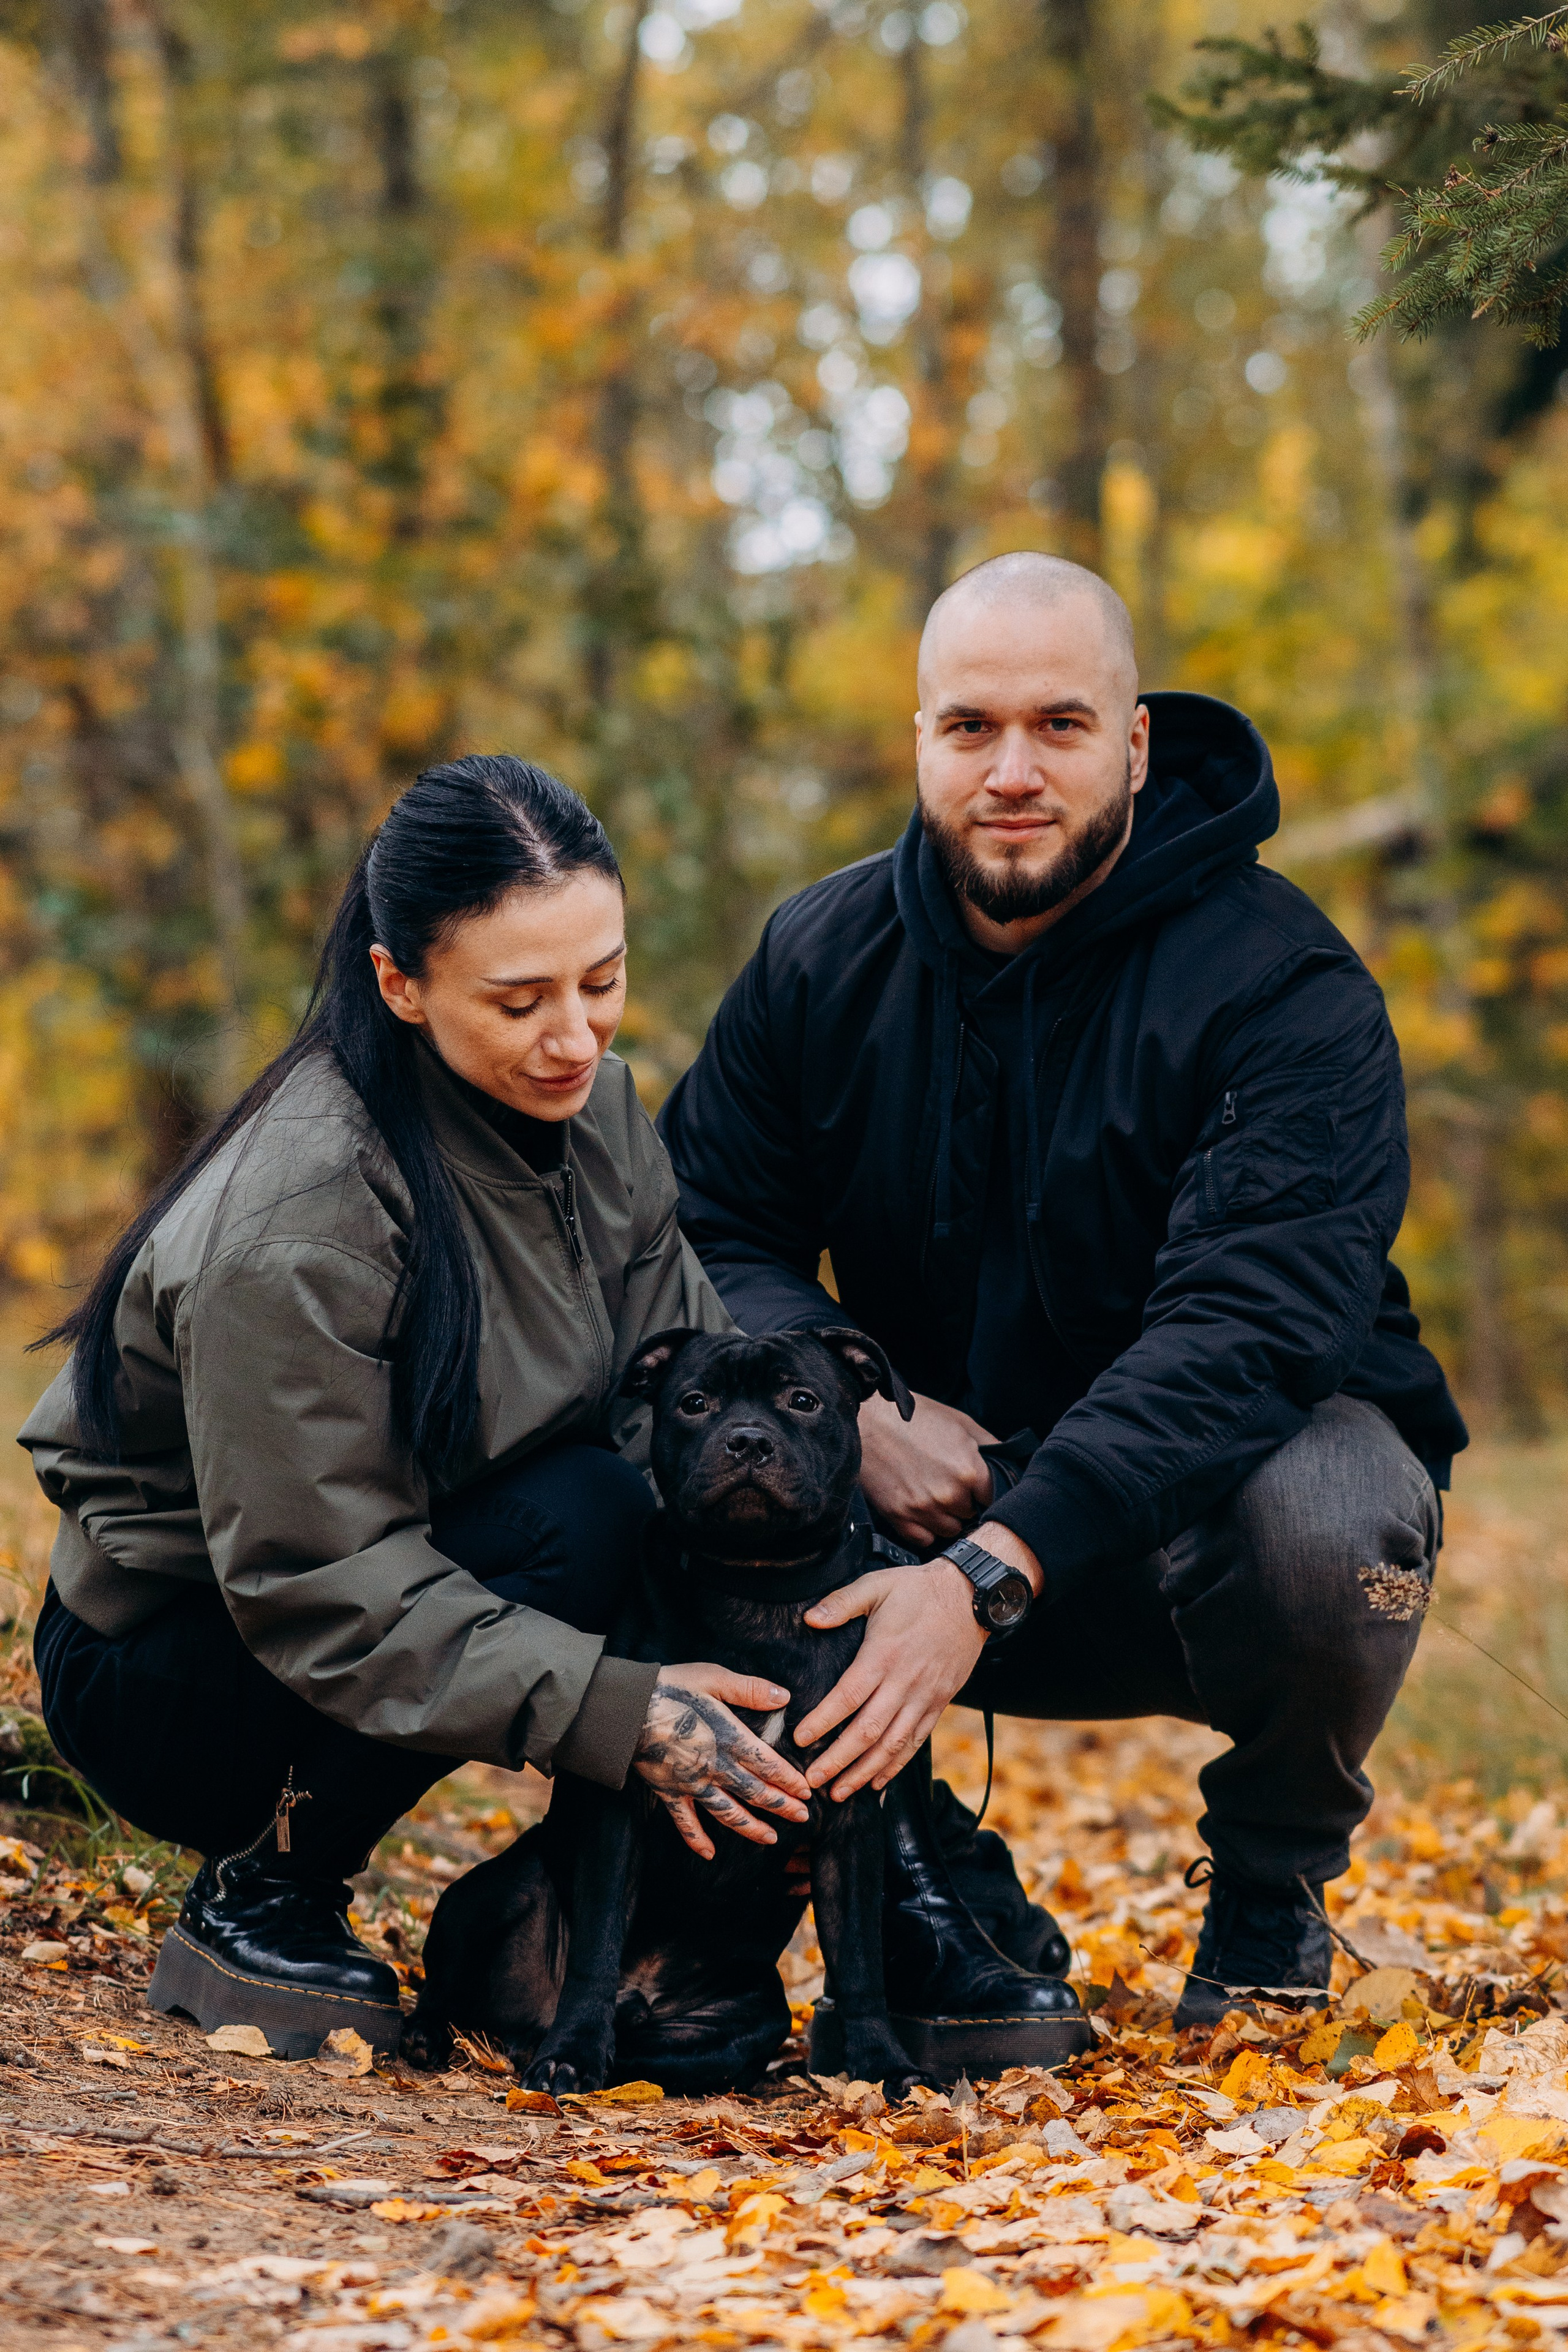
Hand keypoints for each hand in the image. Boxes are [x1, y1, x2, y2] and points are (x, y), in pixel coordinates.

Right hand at [632, 1663, 810, 1860]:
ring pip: (728, 1813)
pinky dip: (696, 1839)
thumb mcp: (714, 1678)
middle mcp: (715, 1767)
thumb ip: (751, 1690)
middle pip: (755, 1793)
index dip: (790, 1781)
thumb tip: (785, 1697)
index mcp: (730, 1738)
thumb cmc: (671, 1688)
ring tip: (771, 1839)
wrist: (624, 1709)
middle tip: (803, 1818)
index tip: (807, 1792)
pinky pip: (685, 1822)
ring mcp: (692, 1784)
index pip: (769, 1766)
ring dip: (751, 1828)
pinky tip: (709, 1854)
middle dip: (781, 1807)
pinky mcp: (669, 1792)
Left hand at [794, 1524, 1042, 1800]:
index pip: (847, 1697)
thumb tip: (809, 1620)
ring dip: (864, 1771)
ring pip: (892, 1744)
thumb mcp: (876, 1585)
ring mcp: (924, 1697)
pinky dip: (896, 1765)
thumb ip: (841, 1603)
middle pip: (868, 1731)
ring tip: (840, 1792)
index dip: (822, 1722)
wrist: (970, 1597)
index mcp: (883, 1655)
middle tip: (813, 1781)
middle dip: (838, 1760)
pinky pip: (916, 1741)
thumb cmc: (917, 1590)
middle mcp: (904, 1682)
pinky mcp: (939, 1704)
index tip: (800, 1739)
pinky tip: (877, 1781)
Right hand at [857, 1389, 995, 1548]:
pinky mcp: (899, 1518)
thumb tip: (1010, 1461)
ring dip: (945, 1517)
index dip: (981, 1491)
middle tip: (947, 1484)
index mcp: (970, 1471)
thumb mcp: (961, 1422)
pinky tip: (919, 1508)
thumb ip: (990, 1445)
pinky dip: (925, 1529)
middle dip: (963, 1502)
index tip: (972, 1485)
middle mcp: (950, 1495)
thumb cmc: (914, 1417)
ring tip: (933, 1495)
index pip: (992, 1498)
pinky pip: (924, 1539)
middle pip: (970, 1515)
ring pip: (950, 1530)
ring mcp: (923, 1510)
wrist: (867, 1421)